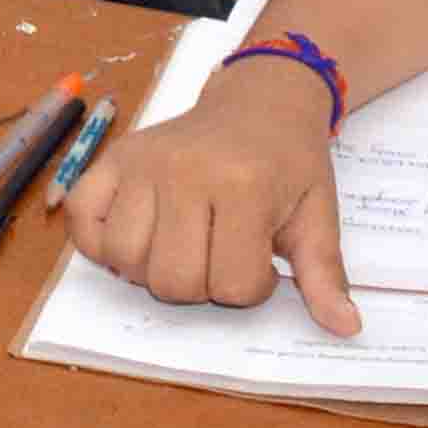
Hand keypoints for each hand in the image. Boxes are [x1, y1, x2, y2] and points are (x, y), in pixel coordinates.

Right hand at [67, 82, 358, 333]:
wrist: (261, 100)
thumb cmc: (291, 162)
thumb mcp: (318, 215)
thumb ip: (324, 274)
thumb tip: (345, 327)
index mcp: (242, 186)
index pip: (231, 283)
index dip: (251, 287)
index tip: (263, 260)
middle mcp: (184, 172)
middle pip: (172, 280)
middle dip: (202, 285)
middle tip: (221, 254)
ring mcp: (143, 163)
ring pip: (125, 258)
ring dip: (152, 268)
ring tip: (182, 246)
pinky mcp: (113, 157)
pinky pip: (82, 218)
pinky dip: (99, 241)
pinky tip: (137, 236)